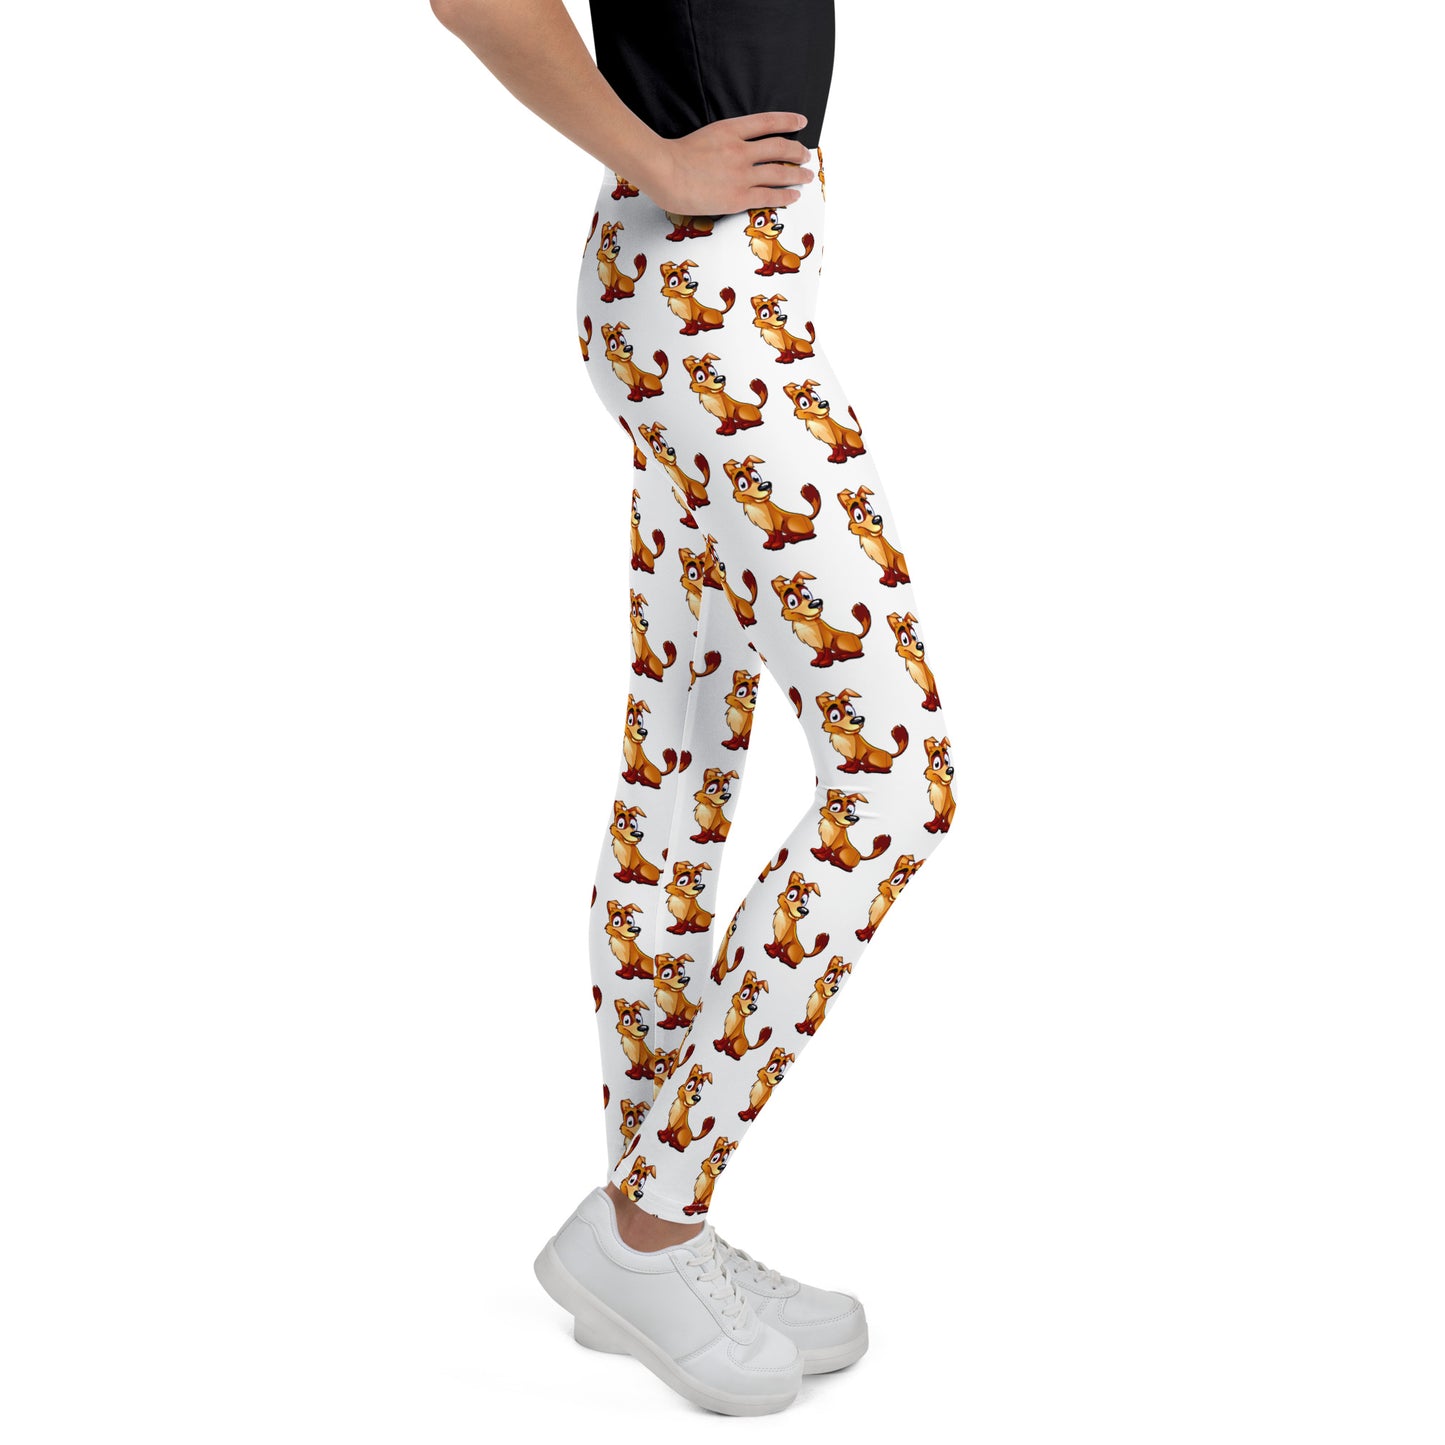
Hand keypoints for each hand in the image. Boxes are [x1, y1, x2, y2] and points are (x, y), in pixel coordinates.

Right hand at [634, 113, 814, 215]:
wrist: (664, 172)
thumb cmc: (674, 157)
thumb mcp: (704, 136)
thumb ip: (722, 140)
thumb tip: (736, 148)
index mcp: (730, 130)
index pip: (767, 122)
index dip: (788, 121)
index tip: (802, 122)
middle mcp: (741, 150)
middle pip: (779, 147)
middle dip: (797, 152)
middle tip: (806, 155)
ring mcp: (741, 174)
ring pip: (779, 172)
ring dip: (797, 174)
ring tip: (807, 176)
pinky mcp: (739, 197)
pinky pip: (770, 196)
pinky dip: (786, 195)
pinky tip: (794, 195)